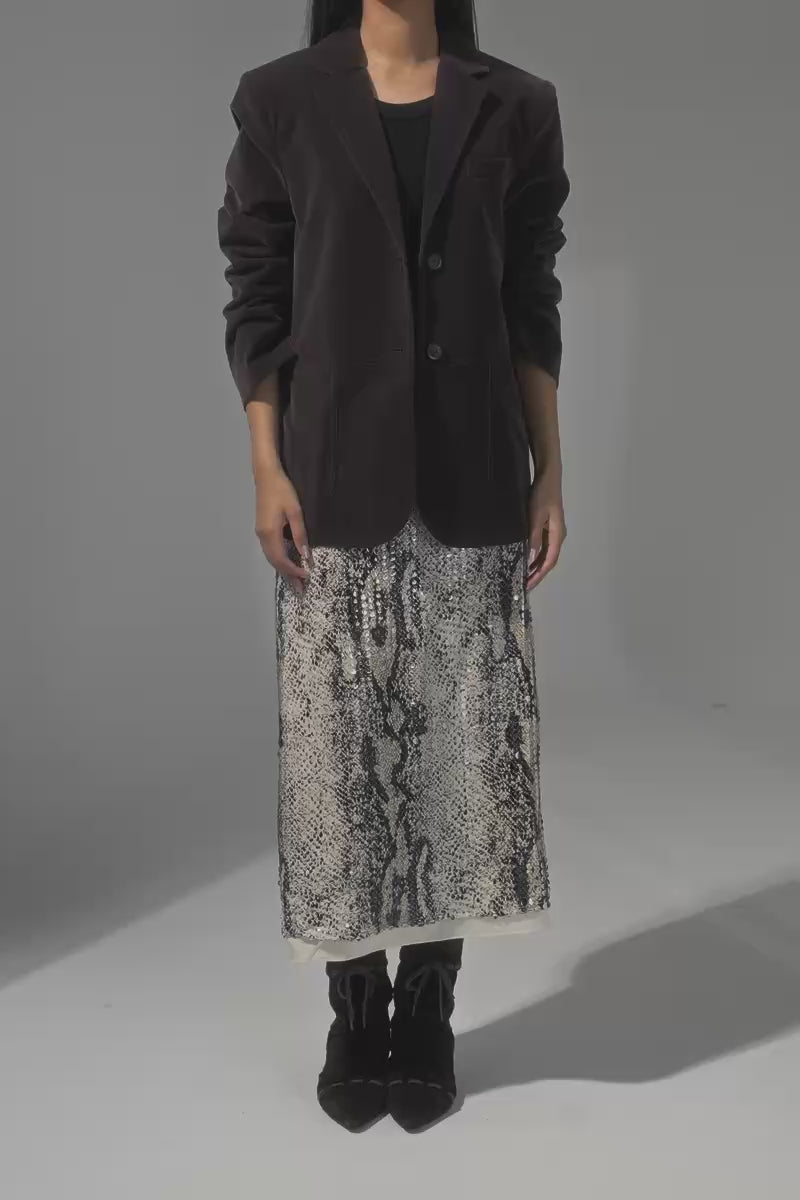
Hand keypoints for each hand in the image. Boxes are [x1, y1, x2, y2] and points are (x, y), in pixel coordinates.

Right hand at [255, 467, 312, 594]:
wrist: (266, 475)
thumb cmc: (282, 490)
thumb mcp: (295, 512)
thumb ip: (300, 535)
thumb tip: (306, 555)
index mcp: (270, 533)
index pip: (282, 559)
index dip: (294, 570)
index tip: (307, 577)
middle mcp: (262, 536)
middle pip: (275, 563)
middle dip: (288, 577)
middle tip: (301, 591)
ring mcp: (260, 533)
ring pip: (272, 558)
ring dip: (284, 570)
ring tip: (295, 583)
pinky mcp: (262, 529)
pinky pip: (271, 551)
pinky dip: (280, 561)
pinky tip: (287, 565)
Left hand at [525, 470, 565, 590]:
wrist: (549, 477)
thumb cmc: (543, 495)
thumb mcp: (535, 516)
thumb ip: (533, 537)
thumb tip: (531, 557)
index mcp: (557, 535)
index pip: (549, 561)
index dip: (539, 575)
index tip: (528, 585)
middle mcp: (557, 536)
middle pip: (548, 561)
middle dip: (537, 574)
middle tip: (524, 585)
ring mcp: (553, 532)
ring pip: (545, 554)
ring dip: (536, 566)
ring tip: (524, 576)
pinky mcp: (548, 527)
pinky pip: (542, 546)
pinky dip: (535, 556)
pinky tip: (526, 559)